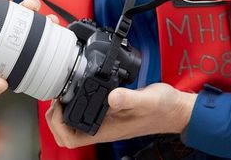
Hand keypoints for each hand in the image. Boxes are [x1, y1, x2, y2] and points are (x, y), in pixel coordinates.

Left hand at [45, 82, 197, 147]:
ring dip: (61, 113)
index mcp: (106, 130)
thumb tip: (111, 97)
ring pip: (71, 126)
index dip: (58, 123)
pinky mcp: (106, 113)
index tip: (59, 103)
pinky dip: (73, 105)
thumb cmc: (163, 108)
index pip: (70, 139)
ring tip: (61, 95)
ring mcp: (103, 122)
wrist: (176, 109)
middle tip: (56, 99)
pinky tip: (75, 91)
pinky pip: (82, 114)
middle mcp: (101, 128)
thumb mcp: (147, 100)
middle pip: (65, 135)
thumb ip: (128, 98)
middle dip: (54, 119)